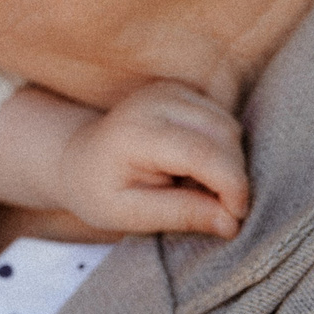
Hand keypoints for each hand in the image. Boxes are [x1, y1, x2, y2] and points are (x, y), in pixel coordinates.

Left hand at [0, 81, 248, 239]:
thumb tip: (232, 222)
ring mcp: (172, 90)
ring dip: (229, 164)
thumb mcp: (131, 215)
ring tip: (194, 188)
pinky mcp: (183, 91)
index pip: (204, 154)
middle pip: (225, 136)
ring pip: (230, 127)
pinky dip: (223, 150)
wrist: (77, 158)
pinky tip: (195, 169)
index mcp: (138, 132)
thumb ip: (181, 214)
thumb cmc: (99, 191)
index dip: (231, 187)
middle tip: (212, 210)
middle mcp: (157, 101)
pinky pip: (224, 121)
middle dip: (233, 178)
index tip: (236, 219)